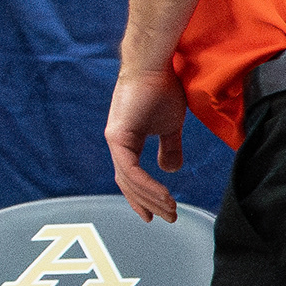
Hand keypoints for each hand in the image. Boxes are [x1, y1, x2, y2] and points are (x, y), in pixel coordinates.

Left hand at [106, 64, 187, 223]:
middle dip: (148, 203)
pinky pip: (131, 169)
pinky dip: (147, 185)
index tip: (155, 214)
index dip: (142, 197)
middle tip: (168, 218)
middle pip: (128, 184)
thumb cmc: (162, 90)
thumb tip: (170, 170)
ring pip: (129, 180)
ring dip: (151, 198)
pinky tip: (163, 195)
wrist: (157, 67)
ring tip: (171, 210)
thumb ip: (169, 148)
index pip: (129, 177)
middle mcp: (116, 144)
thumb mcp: (170, 126)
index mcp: (126, 143)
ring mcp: (115, 140)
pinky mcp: (117, 135)